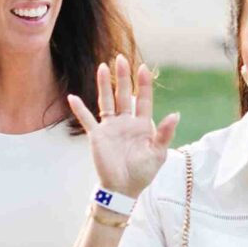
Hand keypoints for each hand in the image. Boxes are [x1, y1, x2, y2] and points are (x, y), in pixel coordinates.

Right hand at [70, 55, 178, 197]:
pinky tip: (72, 97)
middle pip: (123, 94)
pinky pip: (87, 119)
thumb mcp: (158, 153)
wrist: (123, 189)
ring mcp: (110, 128)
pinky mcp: (97, 136)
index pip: (143, 99)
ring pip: (106, 101)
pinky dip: (79, 109)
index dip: (143, 84)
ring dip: (104, 85)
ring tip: (103, 67)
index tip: (142, 68)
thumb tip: (175, 114)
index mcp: (142, 124)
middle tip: (120, 57)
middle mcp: (126, 122)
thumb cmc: (143, 172)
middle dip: (122, 77)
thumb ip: (165, 133)